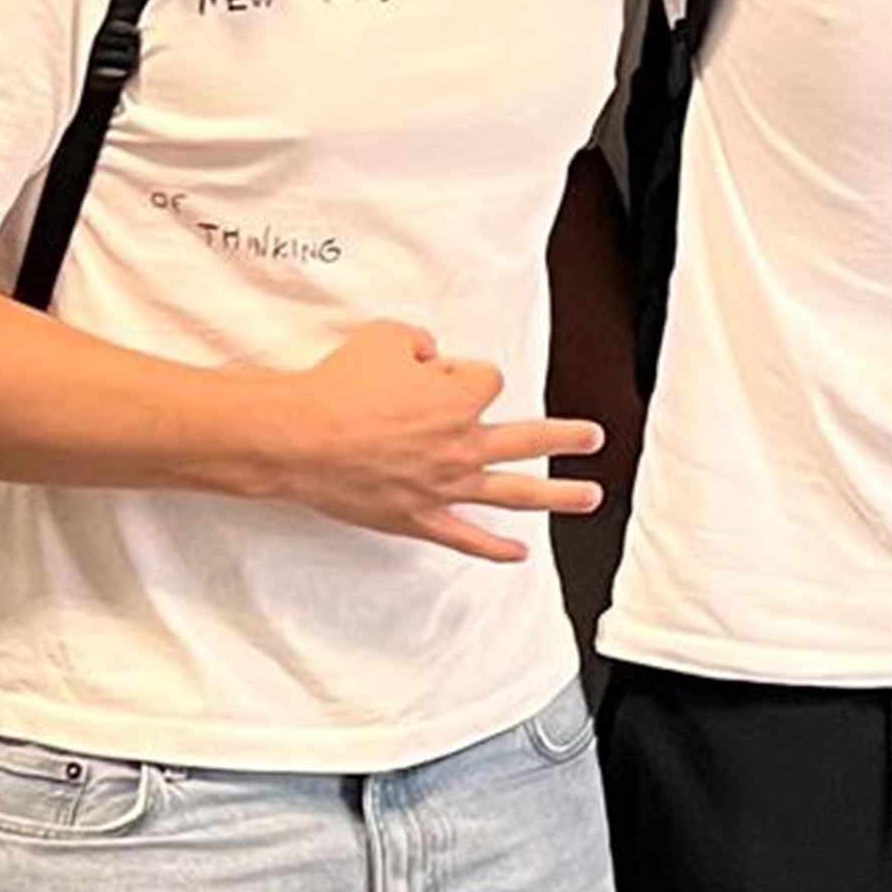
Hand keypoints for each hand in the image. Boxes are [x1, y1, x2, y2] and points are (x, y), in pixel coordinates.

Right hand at [278, 320, 604, 562]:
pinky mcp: (418, 518)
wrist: (298, 438)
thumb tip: (431, 356)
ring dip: (556, 496)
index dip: (459, 374)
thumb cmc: (340, 385)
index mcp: (459, 399)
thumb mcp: (387, 337)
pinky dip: (492, 549)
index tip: (432, 375)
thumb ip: (421, 341)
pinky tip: (518, 554)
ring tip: (590, 497)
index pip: (486, 381)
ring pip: (513, 492)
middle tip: (594, 437)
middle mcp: (461, 444)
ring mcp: (444, 486)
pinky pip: (465, 538)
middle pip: (529, 437)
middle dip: (565, 436)